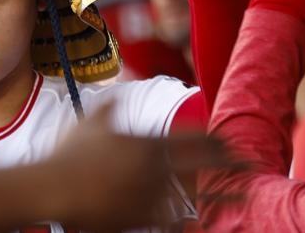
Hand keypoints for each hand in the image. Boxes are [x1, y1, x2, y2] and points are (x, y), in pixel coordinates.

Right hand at [43, 102, 236, 230]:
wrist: (53, 189)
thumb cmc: (69, 152)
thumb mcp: (91, 120)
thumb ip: (112, 103)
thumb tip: (122, 85)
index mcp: (146, 143)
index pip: (192, 139)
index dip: (215, 140)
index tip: (231, 141)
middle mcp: (154, 169)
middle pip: (202, 165)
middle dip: (229, 163)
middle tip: (251, 164)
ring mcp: (149, 195)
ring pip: (194, 195)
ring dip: (220, 196)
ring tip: (242, 197)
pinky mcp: (140, 217)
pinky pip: (172, 219)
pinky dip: (188, 218)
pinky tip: (202, 220)